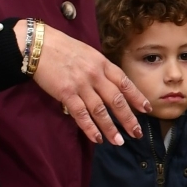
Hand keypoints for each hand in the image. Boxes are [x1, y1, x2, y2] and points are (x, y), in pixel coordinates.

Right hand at [18, 21, 147, 144]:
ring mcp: (81, 84)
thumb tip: (112, 85)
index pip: (125, 83)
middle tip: (137, 133)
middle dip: (128, 118)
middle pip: (117, 100)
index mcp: (103, 63)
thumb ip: (101, 69)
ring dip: (110, 128)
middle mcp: (96, 74)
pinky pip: (81, 114)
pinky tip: (97, 138)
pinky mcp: (66, 93)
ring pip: (100, 110)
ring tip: (119, 142)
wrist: (39, 44)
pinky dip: (89, 128)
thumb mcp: (89, 54)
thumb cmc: (64, 48)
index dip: (137, 97)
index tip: (147, 109)